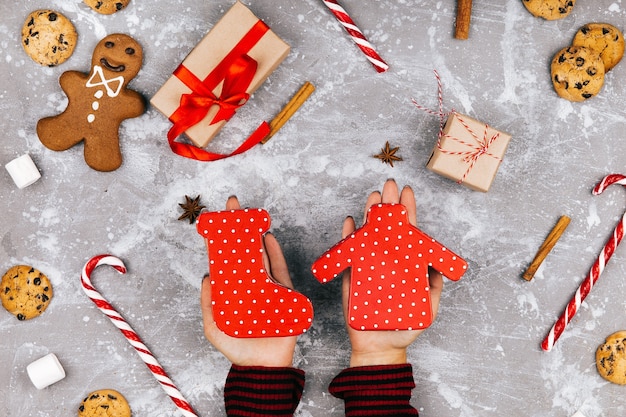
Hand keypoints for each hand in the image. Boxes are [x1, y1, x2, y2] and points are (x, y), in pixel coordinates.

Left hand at [200, 196, 296, 366]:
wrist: (262, 365)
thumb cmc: (238, 349)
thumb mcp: (214, 327)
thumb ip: (208, 304)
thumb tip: (207, 276)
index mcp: (232, 289)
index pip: (223, 258)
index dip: (219, 238)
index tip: (214, 219)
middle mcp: (248, 283)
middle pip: (242, 249)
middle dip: (237, 226)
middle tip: (233, 204)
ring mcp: (266, 286)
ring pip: (260, 253)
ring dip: (255, 233)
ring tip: (249, 214)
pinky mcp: (283, 292)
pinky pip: (279, 268)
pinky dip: (275, 252)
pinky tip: (268, 237)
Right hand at [342, 179, 443, 366]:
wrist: (379, 346)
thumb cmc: (404, 327)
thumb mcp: (427, 307)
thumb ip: (433, 286)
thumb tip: (436, 264)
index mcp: (405, 264)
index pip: (408, 232)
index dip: (408, 211)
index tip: (407, 192)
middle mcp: (387, 259)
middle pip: (388, 226)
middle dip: (389, 204)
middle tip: (389, 185)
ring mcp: (369, 265)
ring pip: (368, 233)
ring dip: (370, 214)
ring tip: (373, 196)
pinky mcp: (352, 274)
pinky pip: (348, 251)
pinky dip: (349, 235)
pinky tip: (351, 220)